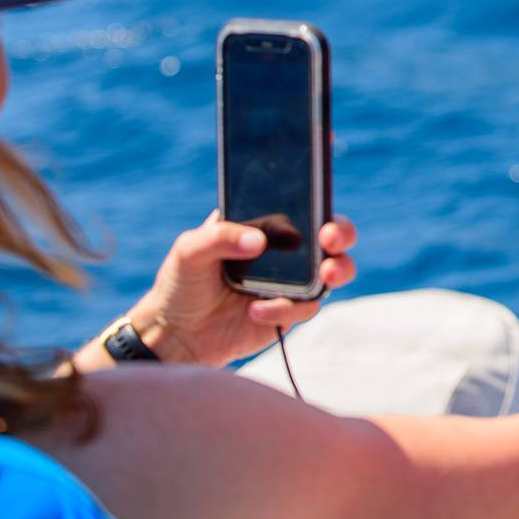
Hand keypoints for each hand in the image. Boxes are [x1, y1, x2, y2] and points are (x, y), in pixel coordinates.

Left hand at [126, 210, 358, 364]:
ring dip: (338, 268)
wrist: (177, 336)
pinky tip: (255, 311)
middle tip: (330, 237)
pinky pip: (307, 306)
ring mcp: (293, 279)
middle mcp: (285, 248)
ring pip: (335, 267)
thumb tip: (258, 241)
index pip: (299, 199)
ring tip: (326, 274)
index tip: (325, 182)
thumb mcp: (189, 251)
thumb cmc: (181, 284)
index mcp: (263, 222)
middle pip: (331, 231)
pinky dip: (286, 308)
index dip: (319, 187)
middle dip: (341, 231)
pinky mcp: (291, 309)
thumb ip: (220, 237)